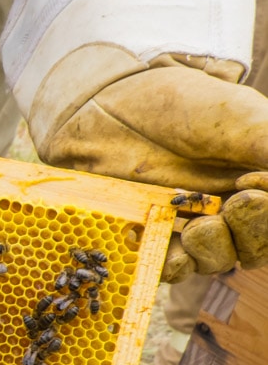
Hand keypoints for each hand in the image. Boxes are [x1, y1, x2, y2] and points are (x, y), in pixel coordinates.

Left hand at [30, 46, 267, 279]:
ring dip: (210, 251)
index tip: (249, 187)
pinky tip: (160, 242)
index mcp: (262, 181)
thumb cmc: (182, 103)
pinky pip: (164, 264)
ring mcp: (188, 221)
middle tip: (228, 207)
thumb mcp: (240, 118)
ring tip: (195, 227)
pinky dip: (166, 261)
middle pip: (254, 248)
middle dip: (247, 234)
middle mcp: (230, 207)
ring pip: (214, 260)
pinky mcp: (149, 230)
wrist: (111, 100)